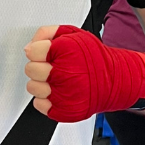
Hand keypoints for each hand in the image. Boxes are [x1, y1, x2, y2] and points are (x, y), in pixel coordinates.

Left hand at [24, 24, 144, 122]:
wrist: (115, 80)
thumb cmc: (94, 58)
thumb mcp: (74, 34)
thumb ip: (47, 33)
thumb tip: (29, 46)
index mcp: (67, 51)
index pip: (33, 51)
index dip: (38, 51)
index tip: (45, 53)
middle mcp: (66, 73)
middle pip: (31, 70)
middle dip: (38, 66)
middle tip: (52, 66)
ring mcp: (66, 94)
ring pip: (33, 88)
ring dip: (41, 83)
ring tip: (57, 79)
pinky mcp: (66, 110)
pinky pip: (40, 105)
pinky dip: (47, 99)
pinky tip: (59, 91)